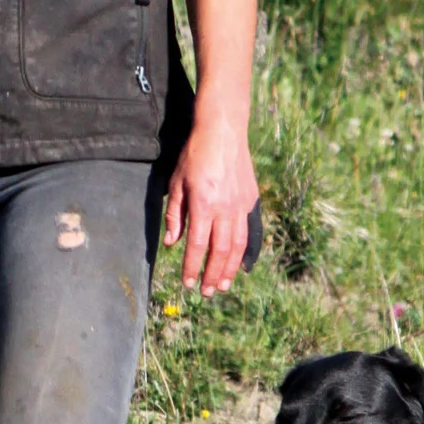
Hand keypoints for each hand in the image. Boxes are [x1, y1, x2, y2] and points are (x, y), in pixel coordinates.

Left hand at [163, 121, 258, 296]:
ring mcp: (241, 205)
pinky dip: (246, 252)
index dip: (191, 267)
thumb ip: (175, 215)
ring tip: (223, 285)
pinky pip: (250, 232)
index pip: (197, 245)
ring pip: (237, 246)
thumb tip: (172, 243)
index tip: (186, 283)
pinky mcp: (251, 201)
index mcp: (203, 204)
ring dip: (230, 269)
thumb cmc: (195, 154)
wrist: (223, 131)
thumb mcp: (176, 183)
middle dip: (212, 275)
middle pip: (220, 252)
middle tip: (206, 292)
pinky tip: (242, 265)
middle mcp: (225, 208)